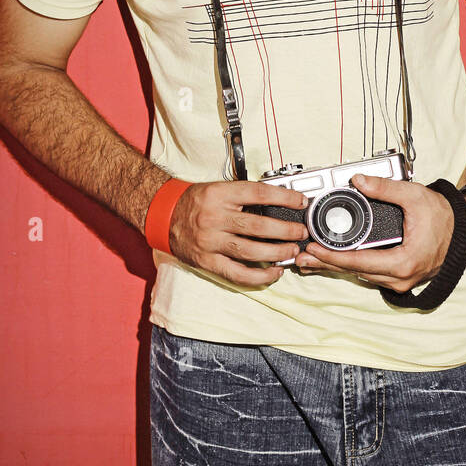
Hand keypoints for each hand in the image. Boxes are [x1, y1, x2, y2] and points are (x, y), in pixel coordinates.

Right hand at [167, 180, 308, 286]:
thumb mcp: (219, 188)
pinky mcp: (207, 261)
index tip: (300, 202)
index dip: (284, 198)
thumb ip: (244, 196)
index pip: (259, 193)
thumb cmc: (196, 202)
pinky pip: (237, 273)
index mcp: (220, 194)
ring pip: (251, 251)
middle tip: (301, 232)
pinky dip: (259, 276)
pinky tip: (274, 273)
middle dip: (286, 230)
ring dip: (277, 253)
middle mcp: (214, 217)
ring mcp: (210, 242)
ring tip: (292, 251)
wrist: (164, 215)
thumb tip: (280, 203)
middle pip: (258, 226)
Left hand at [293, 174, 456, 295]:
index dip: (332, 256)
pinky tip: (335, 262)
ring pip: (361, 276)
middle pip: (355, 273)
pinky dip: (351, 267)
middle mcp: (401, 278)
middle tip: (301, 257)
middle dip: (326, 264)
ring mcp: (401, 281)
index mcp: (403, 262)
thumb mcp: (414, 196)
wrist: (465, 230)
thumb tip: (359, 180)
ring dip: (337, 267)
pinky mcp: (400, 277)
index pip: (358, 262)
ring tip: (311, 260)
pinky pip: (370, 274)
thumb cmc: (444, 217)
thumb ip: (384, 188)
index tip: (313, 249)